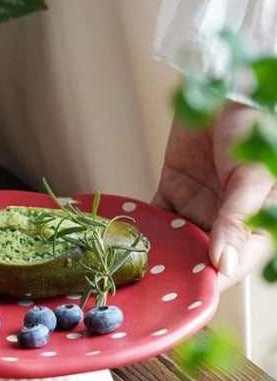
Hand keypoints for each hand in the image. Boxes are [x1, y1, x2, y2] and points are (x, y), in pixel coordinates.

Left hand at [153, 101, 275, 290]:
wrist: (224, 85)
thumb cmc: (254, 125)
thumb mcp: (251, 174)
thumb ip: (236, 219)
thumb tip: (223, 265)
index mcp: (256, 221)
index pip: (234, 262)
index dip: (213, 281)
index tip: (189, 295)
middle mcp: (225, 220)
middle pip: (201, 257)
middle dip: (179, 273)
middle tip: (151, 290)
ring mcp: (198, 207)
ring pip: (176, 241)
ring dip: (158, 254)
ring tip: (134, 272)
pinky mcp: (173, 191)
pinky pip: (156, 216)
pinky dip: (143, 228)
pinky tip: (125, 242)